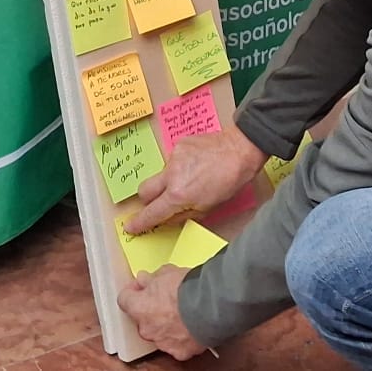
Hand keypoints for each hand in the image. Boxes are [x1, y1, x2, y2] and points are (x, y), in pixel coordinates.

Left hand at [117, 265, 204, 359]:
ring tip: (182, 312)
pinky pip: (175, 344)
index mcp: (139, 308)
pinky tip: (191, 325)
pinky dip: (181, 337)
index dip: (133, 290)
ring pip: (158, 333)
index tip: (142, 286)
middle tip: (165, 298)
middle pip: (142, 318)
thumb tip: (145, 280)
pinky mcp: (179, 352)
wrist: (211, 306)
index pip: (124, 299)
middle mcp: (147, 329)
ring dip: (166, 324)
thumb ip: (151, 279)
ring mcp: (162, 342)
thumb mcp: (166, 273)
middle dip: (151, 309)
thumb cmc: (188, 288)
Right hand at [127, 128, 264, 234]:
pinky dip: (179, 167)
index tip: (130, 227)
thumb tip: (167, 218)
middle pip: (144, 191)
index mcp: (178, 195)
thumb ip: (183, 215)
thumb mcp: (208, 208)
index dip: (140, 223)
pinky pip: (172, 161)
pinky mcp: (179, 144)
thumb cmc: (229, 182)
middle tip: (160, 203)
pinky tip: (196, 166)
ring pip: (160, 175)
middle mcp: (171, 175)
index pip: (152, 213)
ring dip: (168, 182)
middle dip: (147, 200)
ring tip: (192, 180)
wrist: (240, 149)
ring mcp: (173, 157)